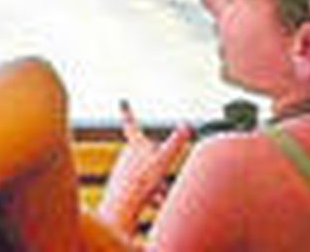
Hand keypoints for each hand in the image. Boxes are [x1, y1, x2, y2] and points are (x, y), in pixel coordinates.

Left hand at [96, 100, 192, 234]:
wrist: (123, 207)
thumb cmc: (142, 181)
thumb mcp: (164, 159)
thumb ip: (176, 142)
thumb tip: (187, 125)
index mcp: (134, 144)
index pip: (131, 123)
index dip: (128, 112)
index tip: (122, 101)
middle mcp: (126, 155)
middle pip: (150, 155)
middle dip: (159, 166)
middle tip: (158, 178)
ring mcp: (123, 170)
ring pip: (147, 172)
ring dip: (157, 183)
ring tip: (158, 195)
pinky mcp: (122, 185)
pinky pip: (142, 186)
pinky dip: (151, 194)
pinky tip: (155, 203)